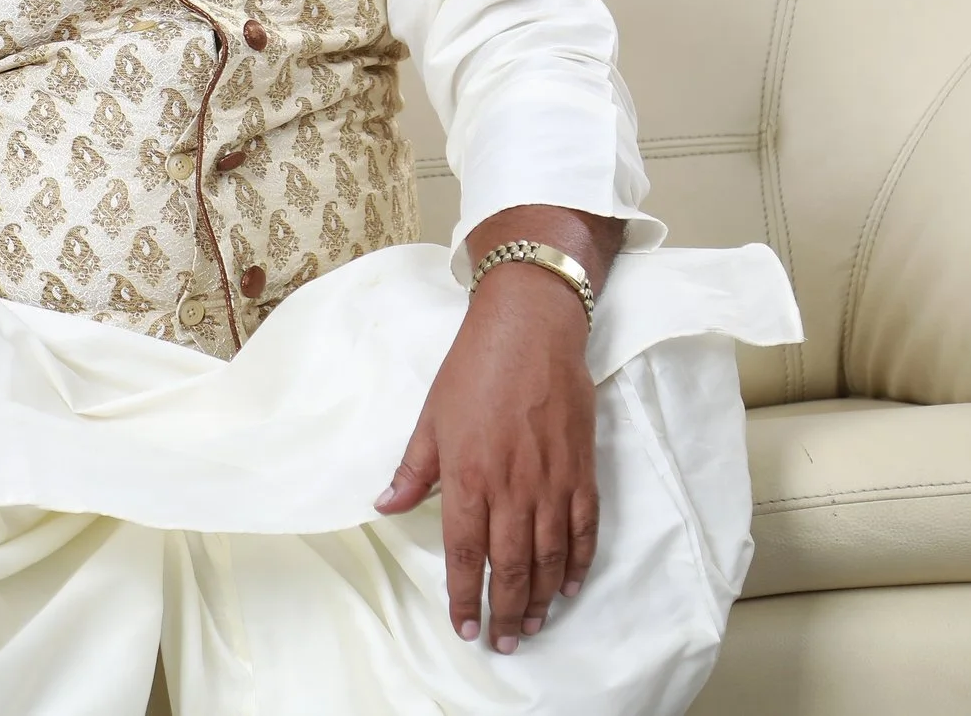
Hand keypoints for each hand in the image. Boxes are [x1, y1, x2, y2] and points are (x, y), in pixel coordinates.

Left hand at [374, 210, 616, 652]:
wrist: (530, 329)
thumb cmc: (474, 368)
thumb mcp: (431, 417)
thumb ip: (413, 470)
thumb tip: (386, 505)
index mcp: (468, 476)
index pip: (467, 553)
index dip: (466, 596)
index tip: (465, 627)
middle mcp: (512, 487)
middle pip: (510, 566)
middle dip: (506, 610)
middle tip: (504, 640)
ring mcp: (552, 480)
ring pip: (549, 555)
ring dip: (540, 596)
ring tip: (533, 624)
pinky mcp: (582, 469)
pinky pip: (584, 527)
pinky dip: (578, 561)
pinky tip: (569, 584)